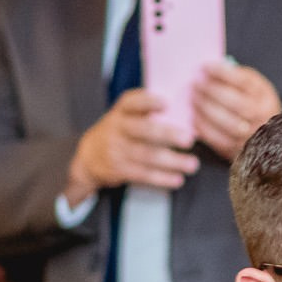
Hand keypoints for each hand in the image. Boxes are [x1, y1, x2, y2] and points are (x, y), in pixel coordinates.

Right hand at [64, 90, 200, 203]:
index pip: (132, 102)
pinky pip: (143, 174)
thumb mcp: (124, 116)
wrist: (88, 156)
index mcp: (121, 110)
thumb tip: (186, 112)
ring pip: (147, 155)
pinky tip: (178, 179)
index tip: (166, 103)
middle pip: (143, 130)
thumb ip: (146, 112)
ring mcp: (116, 150)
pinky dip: (162, 178)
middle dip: (168, 134)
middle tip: (190, 139)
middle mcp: (117, 128)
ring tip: (192, 164)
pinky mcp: (118, 169)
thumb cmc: (119, 131)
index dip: (148, 101)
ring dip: (172, 161)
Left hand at [192, 58, 281, 160]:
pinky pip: (220, 141)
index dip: (223, 73)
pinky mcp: (239, 149)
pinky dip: (204, 128)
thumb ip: (232, 76)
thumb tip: (206, 71)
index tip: (205, 67)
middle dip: (213, 92)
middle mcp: (262, 115)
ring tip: (193, 99)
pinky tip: (194, 117)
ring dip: (206, 110)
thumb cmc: (249, 99)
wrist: (265, 131)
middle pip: (237, 104)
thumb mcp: (249, 83)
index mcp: (264, 94)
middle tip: (196, 84)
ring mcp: (252, 134)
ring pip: (229, 124)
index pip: (244, 82)